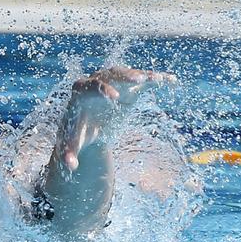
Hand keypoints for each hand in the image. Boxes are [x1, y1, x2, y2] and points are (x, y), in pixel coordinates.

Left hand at [59, 67, 175, 169]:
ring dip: (141, 75)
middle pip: (111, 74)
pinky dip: (155, 79)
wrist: (89, 125)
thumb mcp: (74, 142)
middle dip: (124, 76)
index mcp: (81, 93)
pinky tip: (171, 81)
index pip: (92, 87)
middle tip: (139, 80)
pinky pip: (142, 80)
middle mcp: (97, 81)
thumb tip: (70, 167)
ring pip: (127, 74)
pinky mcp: (127, 86)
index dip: (104, 90)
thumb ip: (69, 152)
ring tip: (156, 79)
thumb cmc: (78, 131)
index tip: (116, 98)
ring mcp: (113, 82)